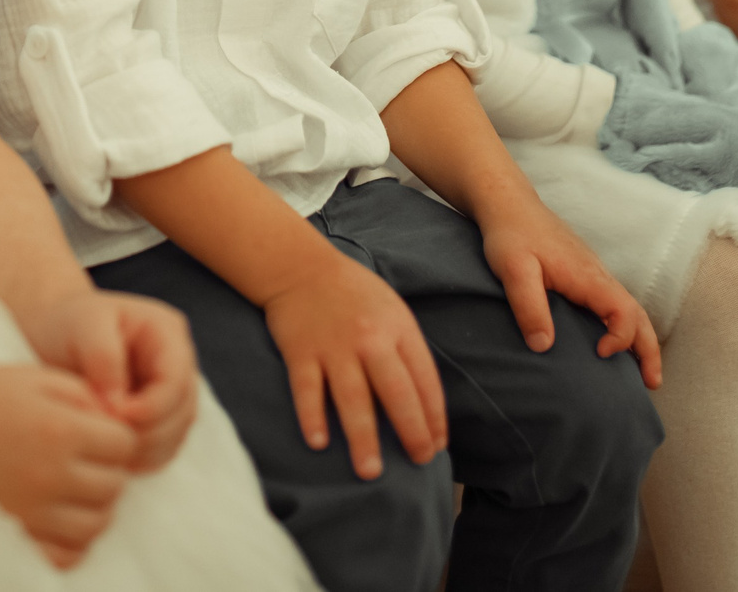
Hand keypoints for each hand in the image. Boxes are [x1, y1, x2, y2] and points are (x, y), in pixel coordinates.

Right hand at [0, 366, 138, 567]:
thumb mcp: (37, 377)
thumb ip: (86, 395)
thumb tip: (119, 424)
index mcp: (60, 431)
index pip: (125, 446)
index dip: (116, 435)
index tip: (96, 430)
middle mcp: (49, 477)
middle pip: (115, 488)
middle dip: (107, 470)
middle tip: (84, 456)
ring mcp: (31, 512)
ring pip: (96, 526)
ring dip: (93, 506)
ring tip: (72, 485)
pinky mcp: (15, 535)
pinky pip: (66, 556)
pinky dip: (71, 540)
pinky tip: (57, 514)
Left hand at [21, 289, 200, 472]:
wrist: (50, 334)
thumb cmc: (67, 323)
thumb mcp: (83, 325)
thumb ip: (105, 358)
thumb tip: (119, 406)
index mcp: (166, 332)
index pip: (176, 380)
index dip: (153, 406)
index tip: (115, 415)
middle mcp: (176, 364)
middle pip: (182, 411)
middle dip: (149, 432)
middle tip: (109, 441)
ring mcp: (170, 393)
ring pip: (176, 434)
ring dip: (146, 450)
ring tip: (108, 451)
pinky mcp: (157, 417)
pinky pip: (162, 448)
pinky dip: (142, 459)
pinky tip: (113, 458)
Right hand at [255, 250, 446, 480]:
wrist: (300, 265)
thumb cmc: (353, 294)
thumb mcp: (392, 311)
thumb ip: (406, 352)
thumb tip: (423, 406)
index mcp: (398, 328)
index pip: (425, 379)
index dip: (434, 416)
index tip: (437, 446)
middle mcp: (369, 338)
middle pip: (396, 392)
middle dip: (411, 431)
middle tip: (419, 464)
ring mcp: (333, 346)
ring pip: (352, 397)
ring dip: (363, 437)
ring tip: (370, 472)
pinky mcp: (300, 351)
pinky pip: (307, 389)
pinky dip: (312, 416)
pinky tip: (319, 443)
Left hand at [476, 198, 660, 390]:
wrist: (508, 204)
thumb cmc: (510, 235)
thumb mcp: (513, 271)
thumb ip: (529, 307)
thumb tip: (544, 347)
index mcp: (587, 276)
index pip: (624, 311)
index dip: (621, 338)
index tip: (601, 354)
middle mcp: (598, 275)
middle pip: (638, 313)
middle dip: (649, 349)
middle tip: (653, 383)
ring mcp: (593, 274)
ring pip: (629, 308)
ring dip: (640, 339)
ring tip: (643, 372)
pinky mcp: (584, 274)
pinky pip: (614, 303)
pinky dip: (625, 326)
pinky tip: (614, 341)